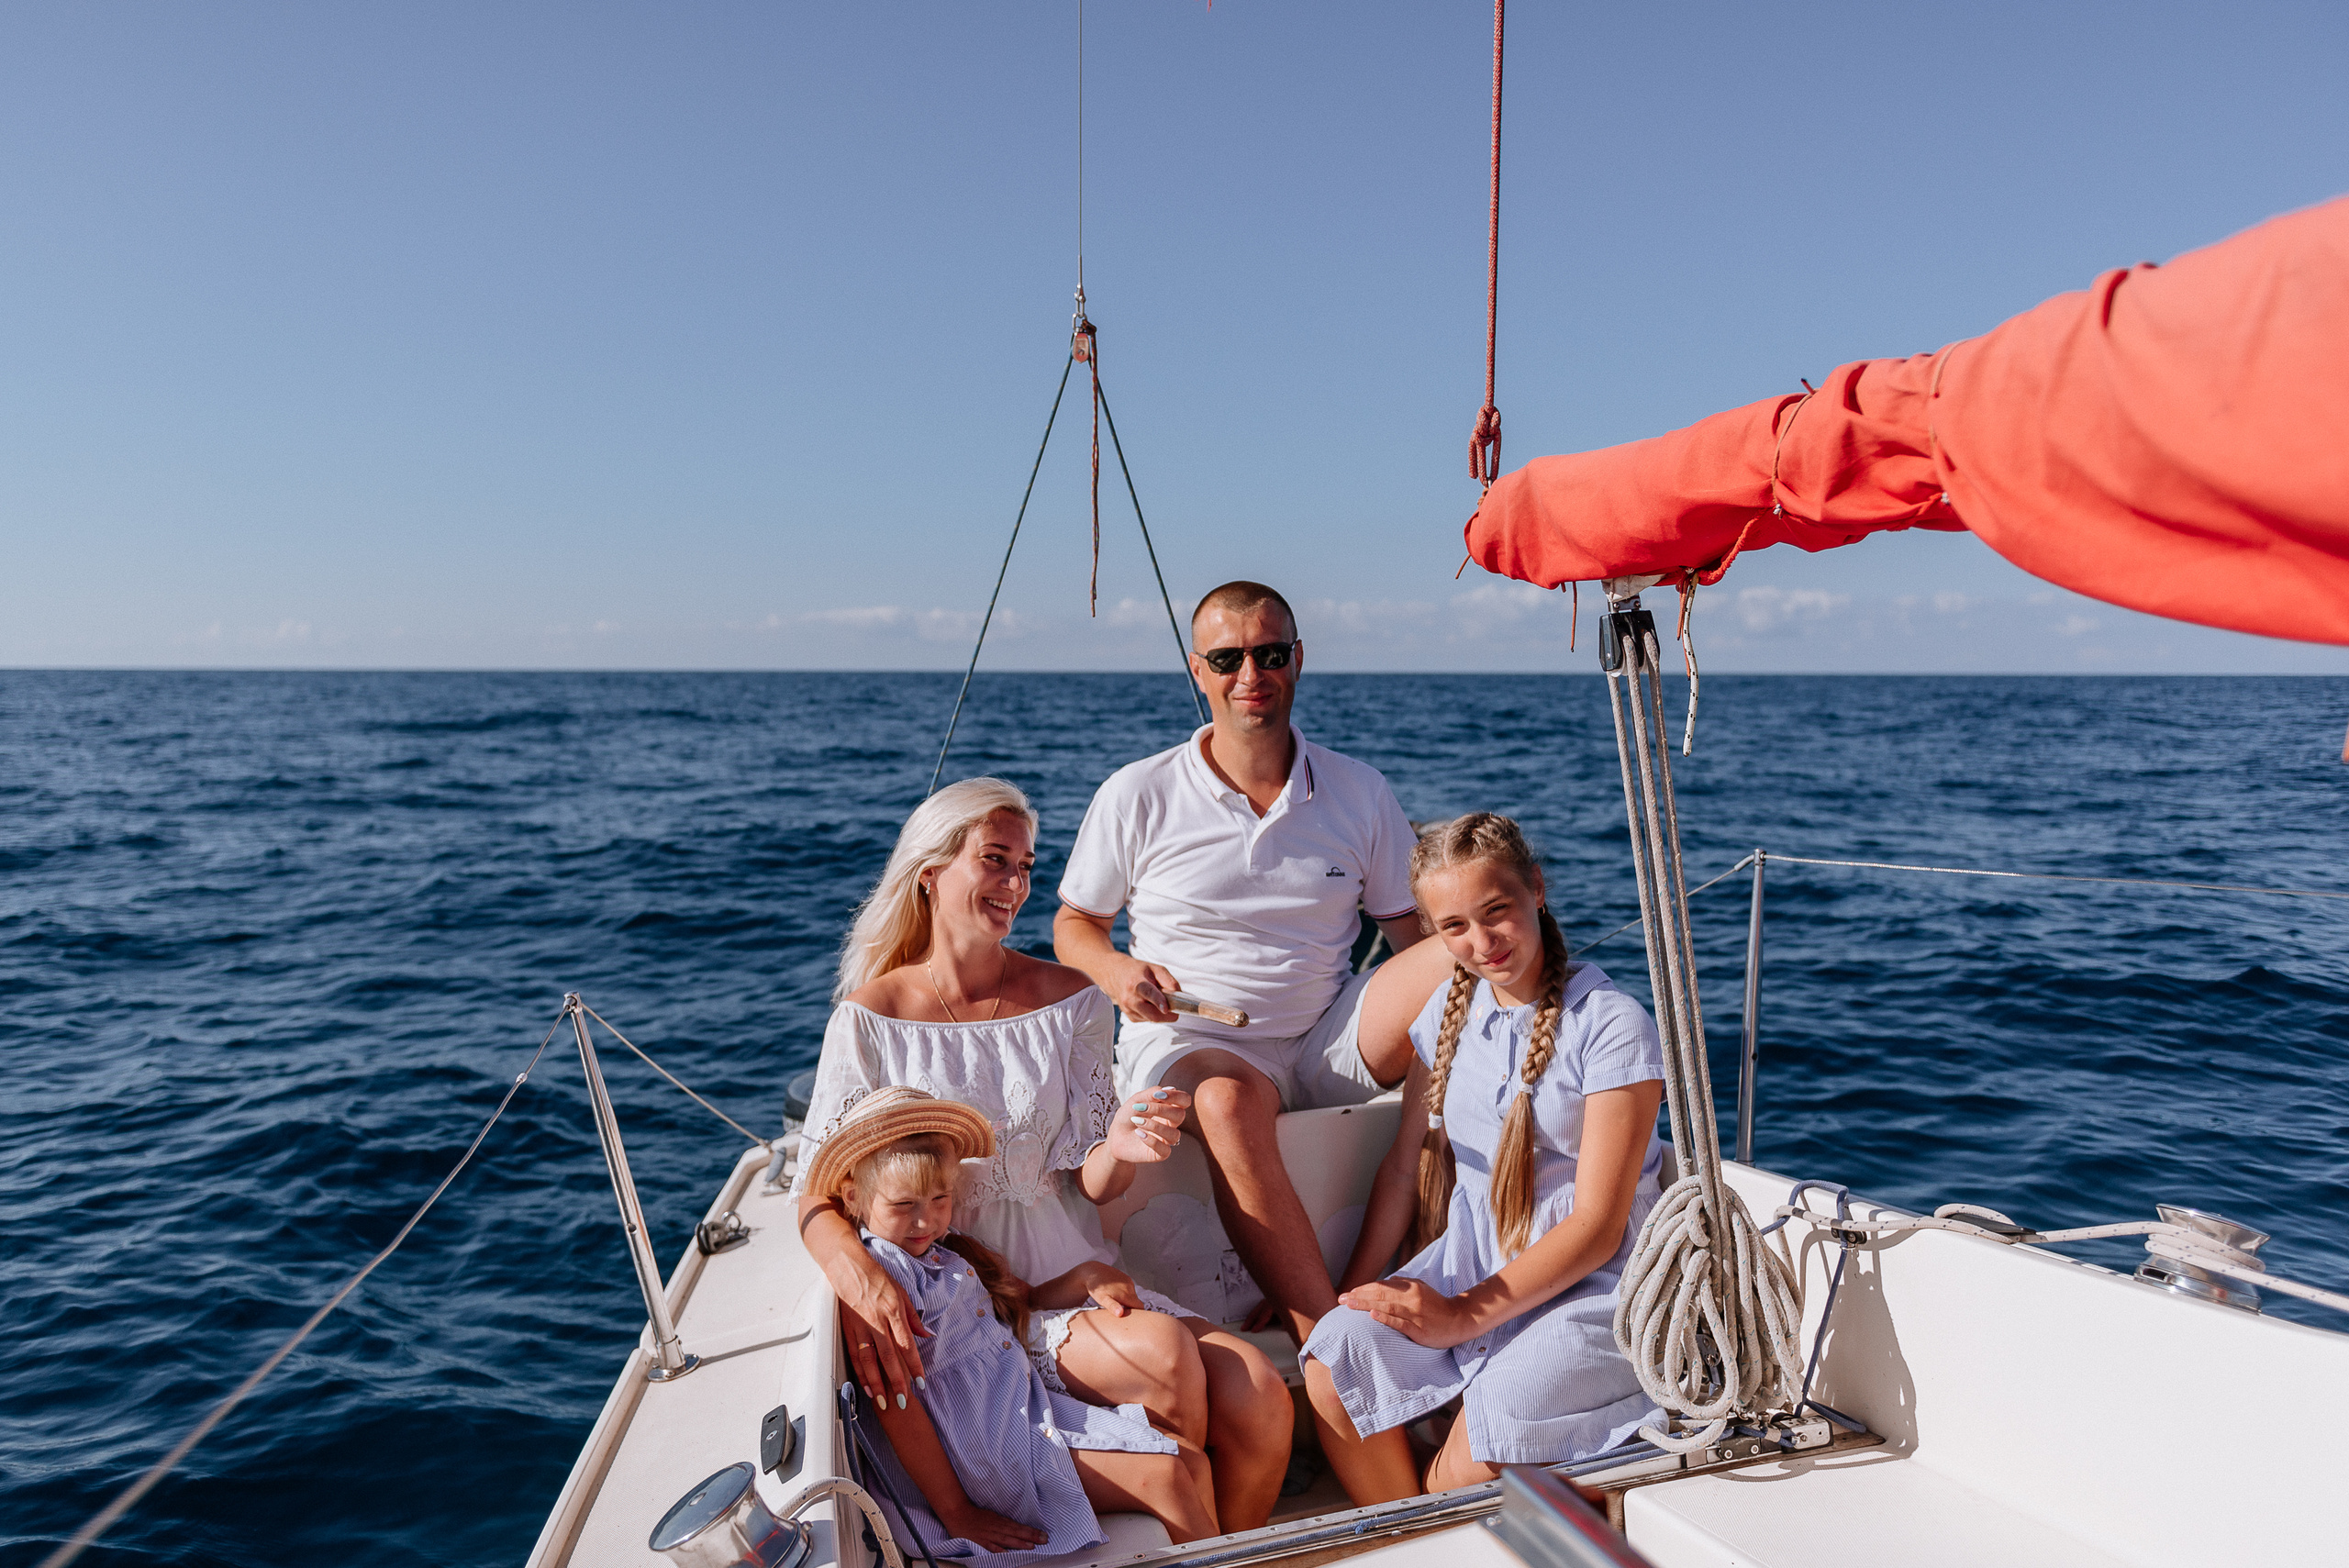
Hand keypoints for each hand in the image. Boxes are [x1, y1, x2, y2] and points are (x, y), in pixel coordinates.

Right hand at [826, 1246, 930, 1402]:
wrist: (850, 1267)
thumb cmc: (878, 1278)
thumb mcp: (902, 1293)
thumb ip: (913, 1317)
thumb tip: (927, 1334)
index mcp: (894, 1312)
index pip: (907, 1345)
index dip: (914, 1366)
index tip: (921, 1382)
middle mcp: (878, 1321)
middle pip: (889, 1357)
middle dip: (897, 1381)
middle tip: (904, 1400)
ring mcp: (861, 1327)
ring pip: (870, 1361)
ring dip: (877, 1383)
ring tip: (884, 1401)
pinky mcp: (848, 1329)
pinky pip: (855, 1355)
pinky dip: (860, 1373)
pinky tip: (866, 1386)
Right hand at [941, 1504, 1049, 1551]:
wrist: (958, 1513)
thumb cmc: (975, 1516)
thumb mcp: (992, 1517)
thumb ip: (1004, 1524)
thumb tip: (1018, 1529)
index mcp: (1000, 1521)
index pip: (1019, 1527)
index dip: (1031, 1531)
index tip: (1043, 1534)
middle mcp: (997, 1527)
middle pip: (1016, 1532)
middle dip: (1031, 1536)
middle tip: (1044, 1539)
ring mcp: (989, 1535)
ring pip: (1007, 1539)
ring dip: (1020, 1542)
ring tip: (1032, 1546)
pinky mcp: (980, 1541)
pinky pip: (991, 1547)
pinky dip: (999, 1550)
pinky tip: (1008, 1554)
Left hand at [1080, 1264, 1143, 1316]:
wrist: (1092, 1271)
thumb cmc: (1096, 1288)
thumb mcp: (1102, 1299)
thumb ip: (1113, 1307)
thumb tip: (1121, 1314)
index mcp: (1126, 1294)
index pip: (1140, 1307)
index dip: (1136, 1313)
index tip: (1127, 1317)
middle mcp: (1130, 1287)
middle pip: (1137, 1302)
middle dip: (1131, 1308)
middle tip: (1120, 1311)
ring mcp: (1128, 1281)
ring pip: (1133, 1295)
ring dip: (1128, 1300)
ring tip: (1116, 1301)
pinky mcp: (1126, 1277)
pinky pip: (1130, 1289)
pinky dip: (1125, 1293)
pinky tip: (1115, 1294)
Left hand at [1104, 1086, 1187, 1163]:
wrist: (1115, 1136)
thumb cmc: (1127, 1117)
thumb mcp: (1136, 1100)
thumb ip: (1151, 1094)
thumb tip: (1170, 1089)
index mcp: (1169, 1108)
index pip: (1184, 1100)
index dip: (1176, 1096)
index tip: (1158, 1095)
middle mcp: (1171, 1124)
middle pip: (1180, 1115)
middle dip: (1160, 1109)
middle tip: (1140, 1108)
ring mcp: (1167, 1139)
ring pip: (1174, 1134)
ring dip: (1154, 1126)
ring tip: (1137, 1121)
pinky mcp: (1160, 1154)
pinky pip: (1165, 1150)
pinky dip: (1151, 1140)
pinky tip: (1139, 1134)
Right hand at [1112, 957, 1180, 1024]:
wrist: (1115, 974)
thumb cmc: (1138, 971)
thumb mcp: (1155, 969)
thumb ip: (1169, 980)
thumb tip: (1179, 994)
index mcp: (1137, 983)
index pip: (1148, 993)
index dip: (1158, 1002)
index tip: (1166, 1009)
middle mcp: (1130, 998)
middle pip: (1151, 1014)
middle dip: (1167, 1016)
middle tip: (1176, 1012)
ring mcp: (1128, 1009)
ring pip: (1151, 1019)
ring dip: (1160, 1015)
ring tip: (1160, 1003)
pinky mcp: (1129, 1016)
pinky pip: (1147, 1020)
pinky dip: (1153, 1015)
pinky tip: (1150, 1005)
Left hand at [1337, 1276, 1480, 1348]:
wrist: (1459, 1320)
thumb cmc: (1437, 1306)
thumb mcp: (1421, 1289)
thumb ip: (1403, 1285)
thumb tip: (1384, 1282)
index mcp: (1411, 1286)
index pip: (1382, 1286)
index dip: (1364, 1289)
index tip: (1349, 1293)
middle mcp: (1411, 1297)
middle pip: (1380, 1294)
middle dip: (1359, 1296)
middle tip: (1341, 1299)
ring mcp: (1415, 1313)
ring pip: (1386, 1306)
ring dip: (1365, 1304)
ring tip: (1349, 1304)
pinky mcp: (1419, 1328)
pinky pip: (1399, 1322)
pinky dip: (1385, 1318)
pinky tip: (1372, 1315)